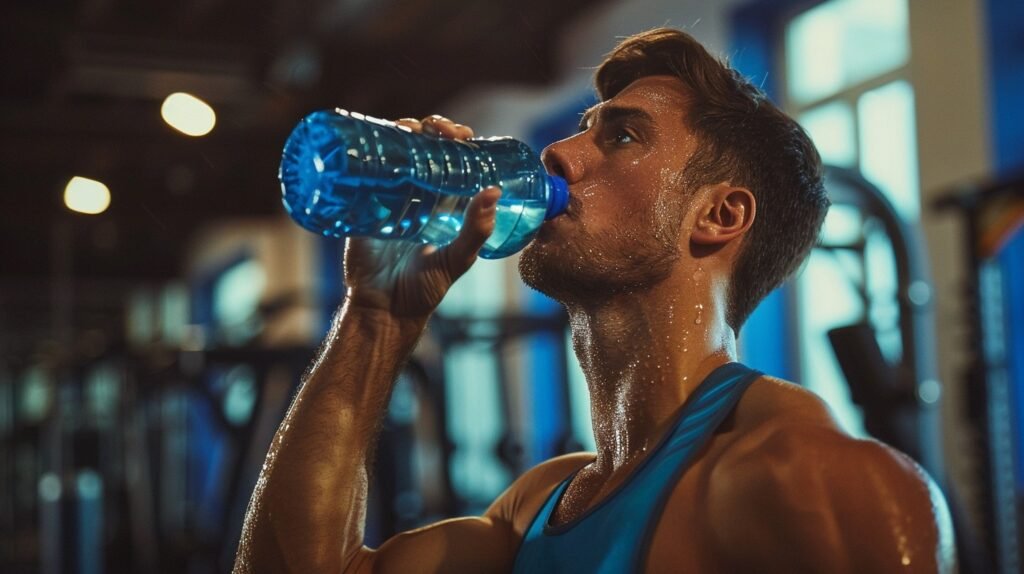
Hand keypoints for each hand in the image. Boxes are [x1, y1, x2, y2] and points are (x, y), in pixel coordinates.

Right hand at [343, 115, 499, 318]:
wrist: (382, 309)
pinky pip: (363, 171)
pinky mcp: (362, 204)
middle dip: (430, 128)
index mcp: (446, 204)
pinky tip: (371, 140)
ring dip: (400, 131)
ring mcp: (389, 197)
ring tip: (407, 129)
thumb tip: (495, 192)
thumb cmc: (424, 290)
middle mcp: (419, 195)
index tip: (462, 134)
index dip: (458, 139)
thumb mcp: (457, 260)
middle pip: (424, 148)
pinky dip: (366, 152)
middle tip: (436, 129)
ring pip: (395, 152)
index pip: (455, 160)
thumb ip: (476, 231)